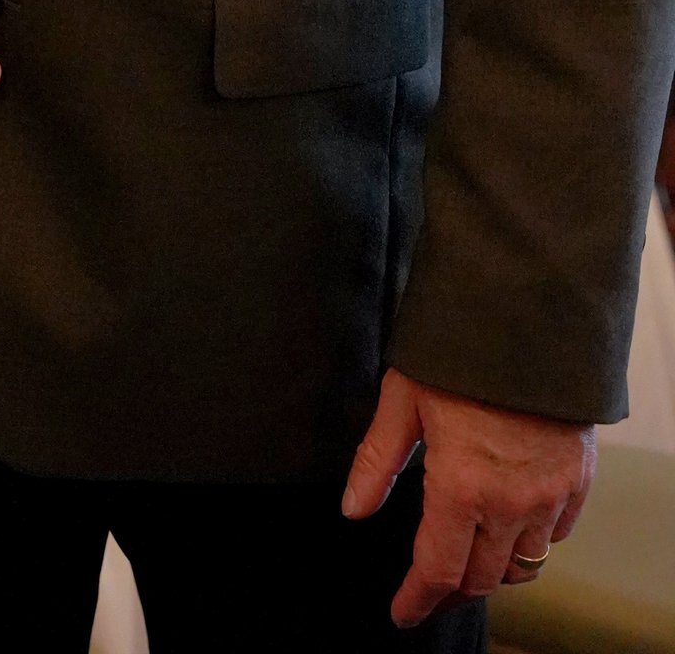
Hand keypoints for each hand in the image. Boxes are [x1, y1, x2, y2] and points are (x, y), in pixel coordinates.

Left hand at [343, 368, 594, 624]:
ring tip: (471, 557)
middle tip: (432, 586)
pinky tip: (512, 524)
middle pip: (482, 577)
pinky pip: (555, 535)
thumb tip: (352, 509)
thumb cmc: (457, 354)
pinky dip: (532, 541)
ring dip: (494, 569)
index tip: (402, 613)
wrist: (528, 319)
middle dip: (453, 588)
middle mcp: (510, 502)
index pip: (438, 569)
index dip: (417, 599)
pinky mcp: (577, 480)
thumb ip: (377, 460)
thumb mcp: (402, 398)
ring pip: (524, 564)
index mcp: (461, 486)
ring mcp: (549, 494)